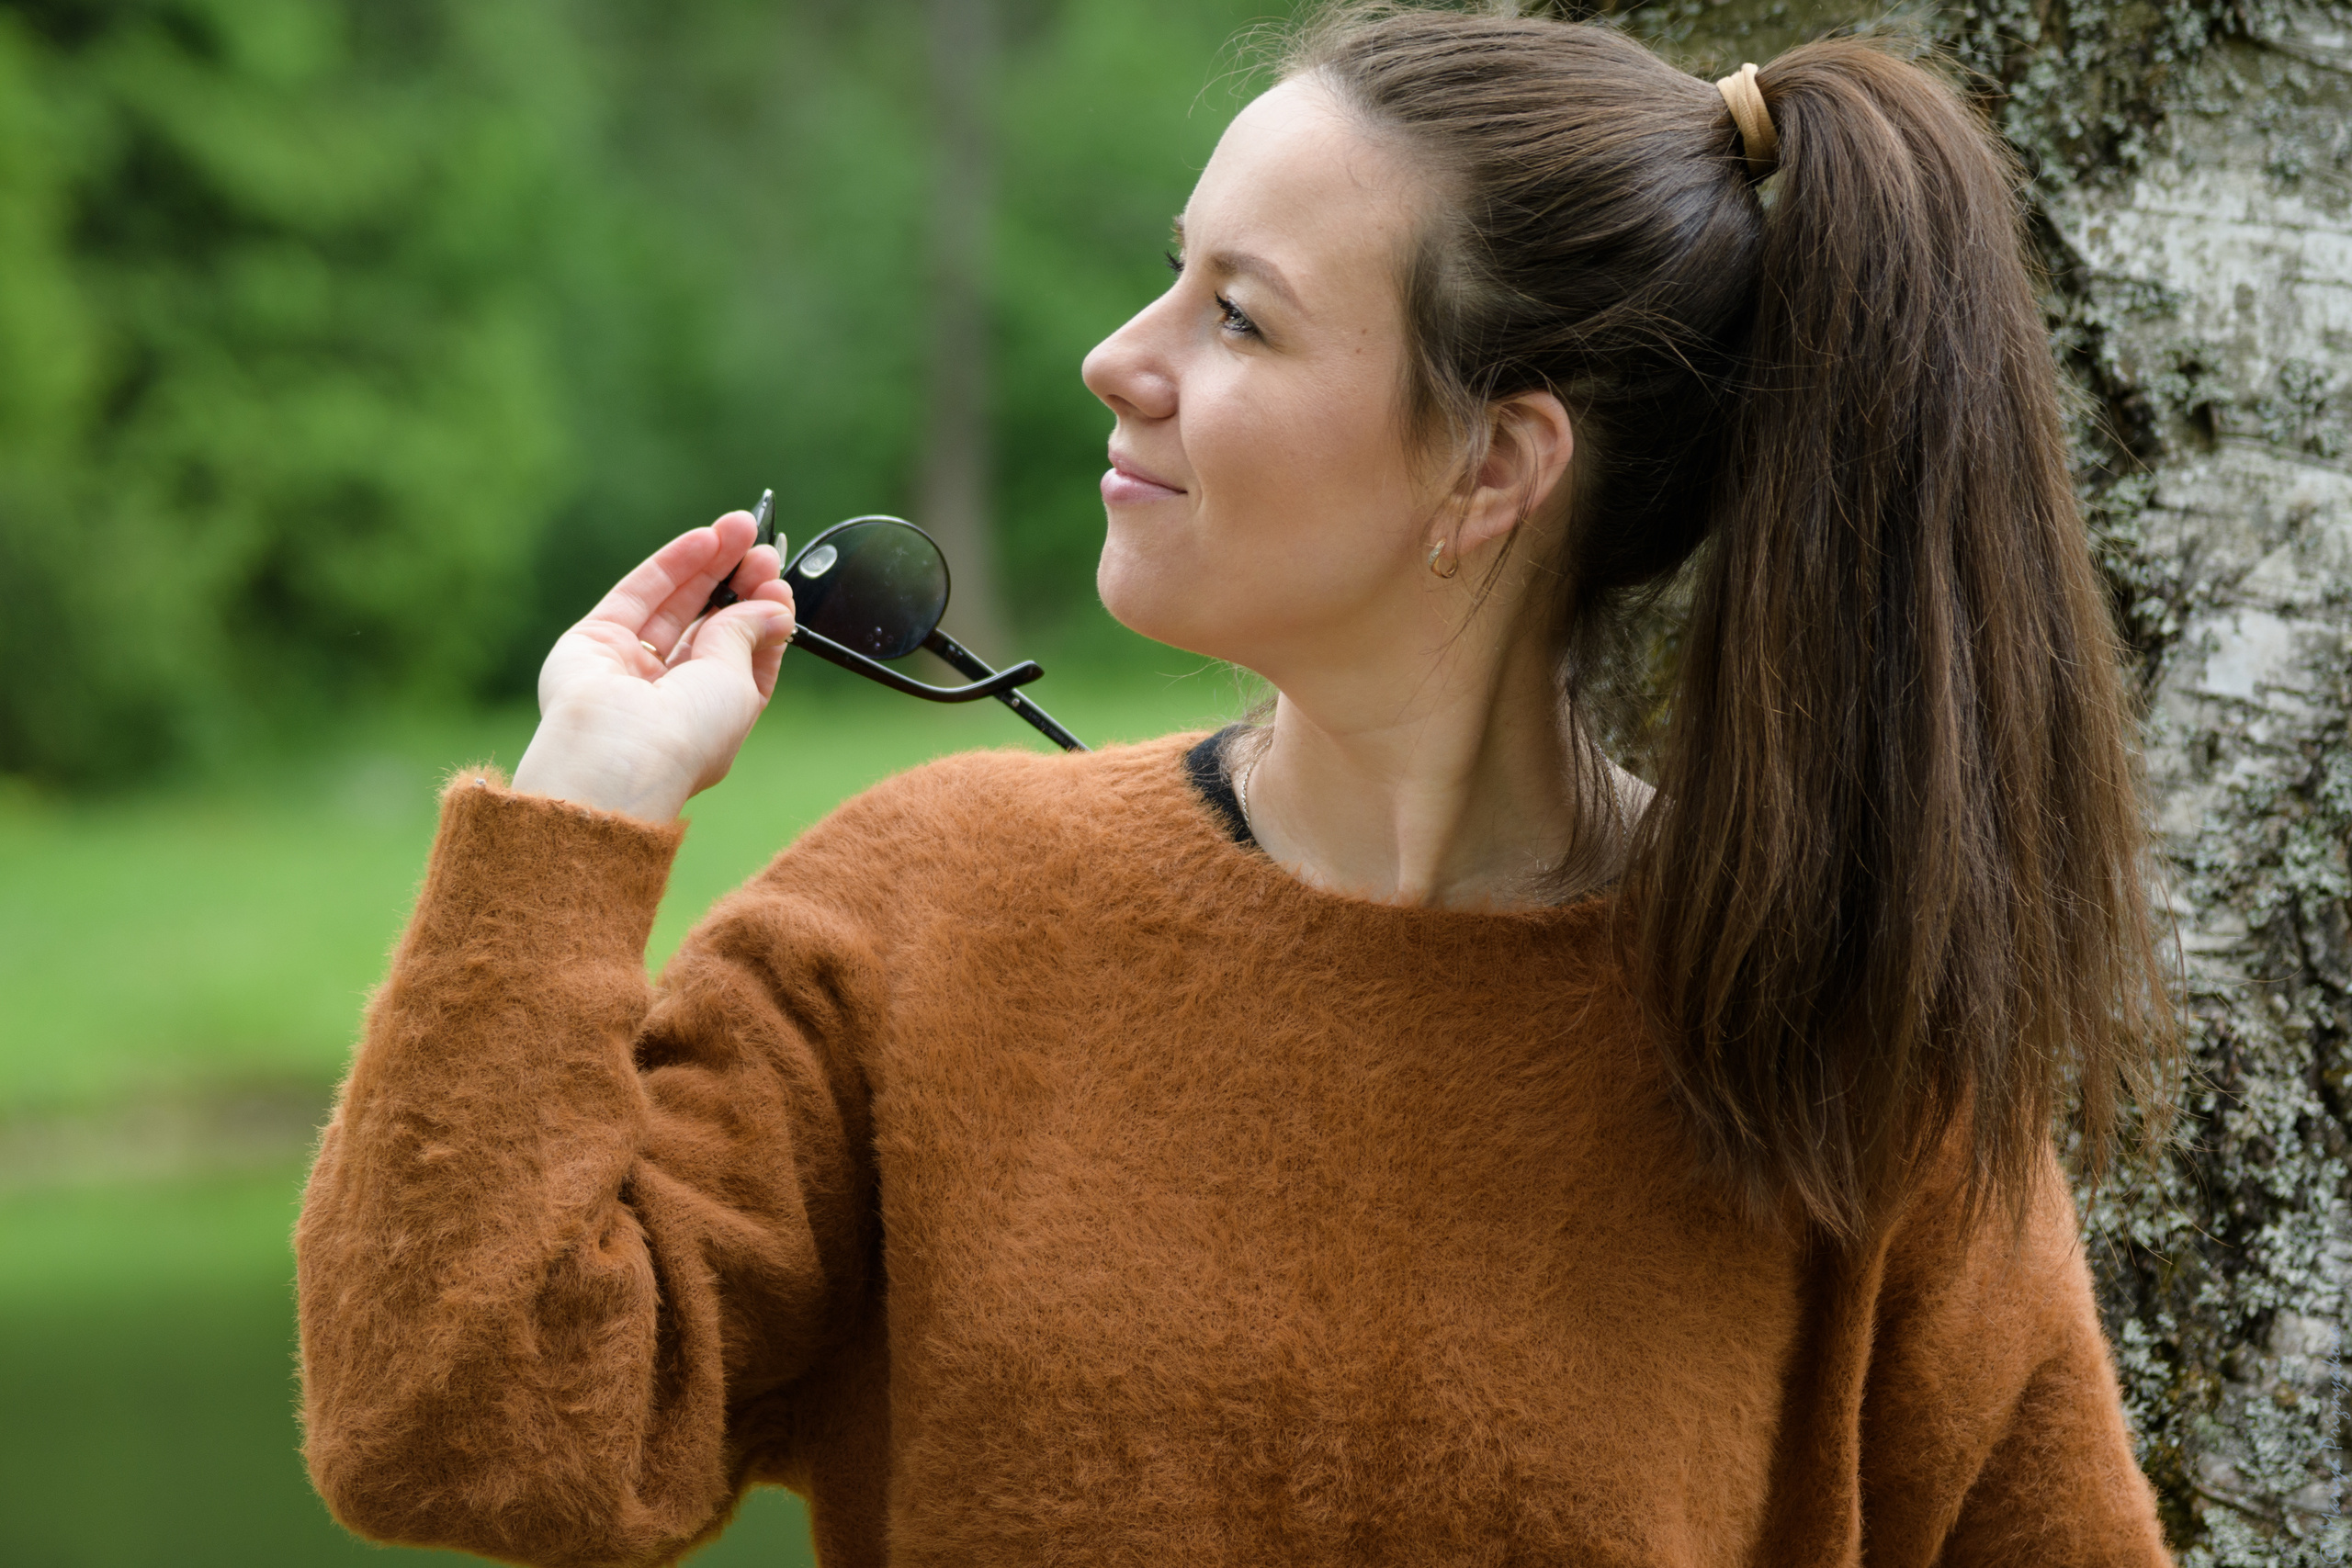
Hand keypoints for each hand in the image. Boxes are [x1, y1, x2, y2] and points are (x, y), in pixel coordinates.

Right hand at [513, 510, 795, 819]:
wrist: (617, 757)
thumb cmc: (687, 736)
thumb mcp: (737, 681)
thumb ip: (747, 634)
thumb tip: (772, 606)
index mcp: (711, 720)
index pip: (744, 660)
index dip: (763, 620)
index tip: (780, 588)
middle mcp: (668, 697)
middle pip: (709, 627)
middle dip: (738, 584)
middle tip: (763, 548)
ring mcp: (629, 668)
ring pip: (675, 605)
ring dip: (709, 564)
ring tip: (740, 526)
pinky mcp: (594, 643)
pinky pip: (639, 596)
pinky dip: (673, 565)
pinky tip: (704, 539)